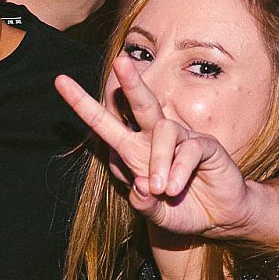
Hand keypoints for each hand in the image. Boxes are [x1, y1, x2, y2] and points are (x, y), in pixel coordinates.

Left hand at [56, 56, 257, 236]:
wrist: (218, 218)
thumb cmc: (181, 210)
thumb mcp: (156, 214)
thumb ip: (144, 205)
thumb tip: (138, 188)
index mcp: (134, 150)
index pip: (105, 123)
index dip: (83, 104)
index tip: (59, 81)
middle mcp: (155, 138)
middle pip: (141, 103)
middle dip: (131, 82)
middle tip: (120, 61)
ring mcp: (182, 138)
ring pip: (163, 131)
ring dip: (158, 161)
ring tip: (160, 188)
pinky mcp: (205, 145)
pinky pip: (189, 149)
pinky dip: (179, 170)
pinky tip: (175, 188)